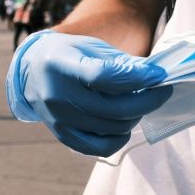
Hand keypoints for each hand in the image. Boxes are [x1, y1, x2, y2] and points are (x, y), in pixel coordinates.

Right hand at [10, 31, 172, 155]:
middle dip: (148, 100)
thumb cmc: (69, 54)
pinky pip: (99, 147)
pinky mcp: (63, 136)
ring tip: (140, 102)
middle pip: (113, 108)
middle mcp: (57, 95)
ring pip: (112, 128)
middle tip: (161, 90)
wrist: (32, 72)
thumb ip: (120, 63)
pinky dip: (119, 138)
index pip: (104, 76)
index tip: (159, 75)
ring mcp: (59, 119)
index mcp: (62, 64)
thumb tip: (154, 77)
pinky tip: (125, 123)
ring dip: (136, 116)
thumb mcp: (91, 47)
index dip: (137, 78)